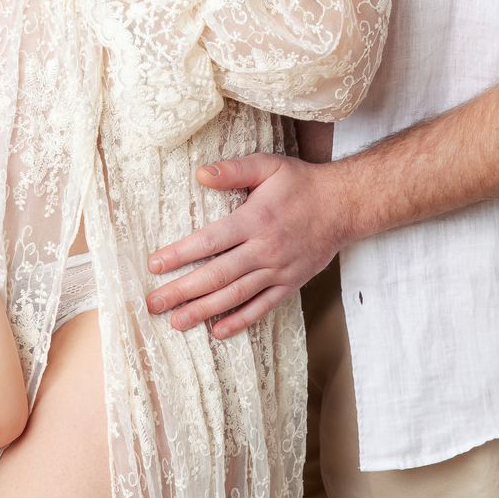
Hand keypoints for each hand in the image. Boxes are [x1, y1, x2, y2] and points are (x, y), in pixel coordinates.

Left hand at [146, 153, 346, 337]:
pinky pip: (262, 307)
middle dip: (182, 291)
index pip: (210, 241)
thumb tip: (200, 174)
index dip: (180, 254)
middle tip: (153, 304)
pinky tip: (218, 332)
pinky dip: (240, 321)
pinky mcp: (290, 284)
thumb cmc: (301, 183)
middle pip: (217, 275)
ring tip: (175, 322)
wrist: (345, 205)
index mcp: (255, 220)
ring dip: (204, 311)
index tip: (154, 265)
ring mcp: (278, 270)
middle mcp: (265, 249)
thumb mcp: (268, 166)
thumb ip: (234, 170)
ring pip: (235, 296)